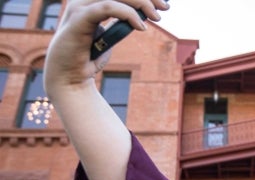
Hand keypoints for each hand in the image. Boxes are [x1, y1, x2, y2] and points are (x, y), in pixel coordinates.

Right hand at [44, 0, 168, 95]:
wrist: (70, 77)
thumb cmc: (90, 56)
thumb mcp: (112, 34)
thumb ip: (124, 20)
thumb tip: (145, 12)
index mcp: (91, 1)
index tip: (163, 3)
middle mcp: (83, 0)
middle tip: (165, 8)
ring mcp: (79, 7)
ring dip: (139, 2)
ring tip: (156, 17)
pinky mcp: (78, 19)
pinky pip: (106, 8)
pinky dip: (126, 14)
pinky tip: (141, 27)